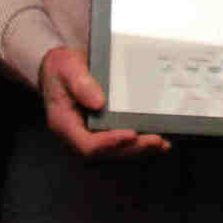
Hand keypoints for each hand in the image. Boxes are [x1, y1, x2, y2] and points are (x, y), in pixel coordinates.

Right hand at [39, 46, 167, 159]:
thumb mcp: (67, 68)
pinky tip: (158, 141)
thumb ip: (80, 84)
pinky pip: (121, 144)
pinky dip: (140, 144)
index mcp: (64, 124)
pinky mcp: (102, 132)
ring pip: (116, 152)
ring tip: (161, 143)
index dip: (109, 143)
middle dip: (132, 149)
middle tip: (155, 141)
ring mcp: (90, 135)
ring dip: (139, 150)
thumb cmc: (61, 69)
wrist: (61, 69)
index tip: (130, 134)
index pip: (86, 145)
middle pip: (106, 153)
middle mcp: (78, 135)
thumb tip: (98, 102)